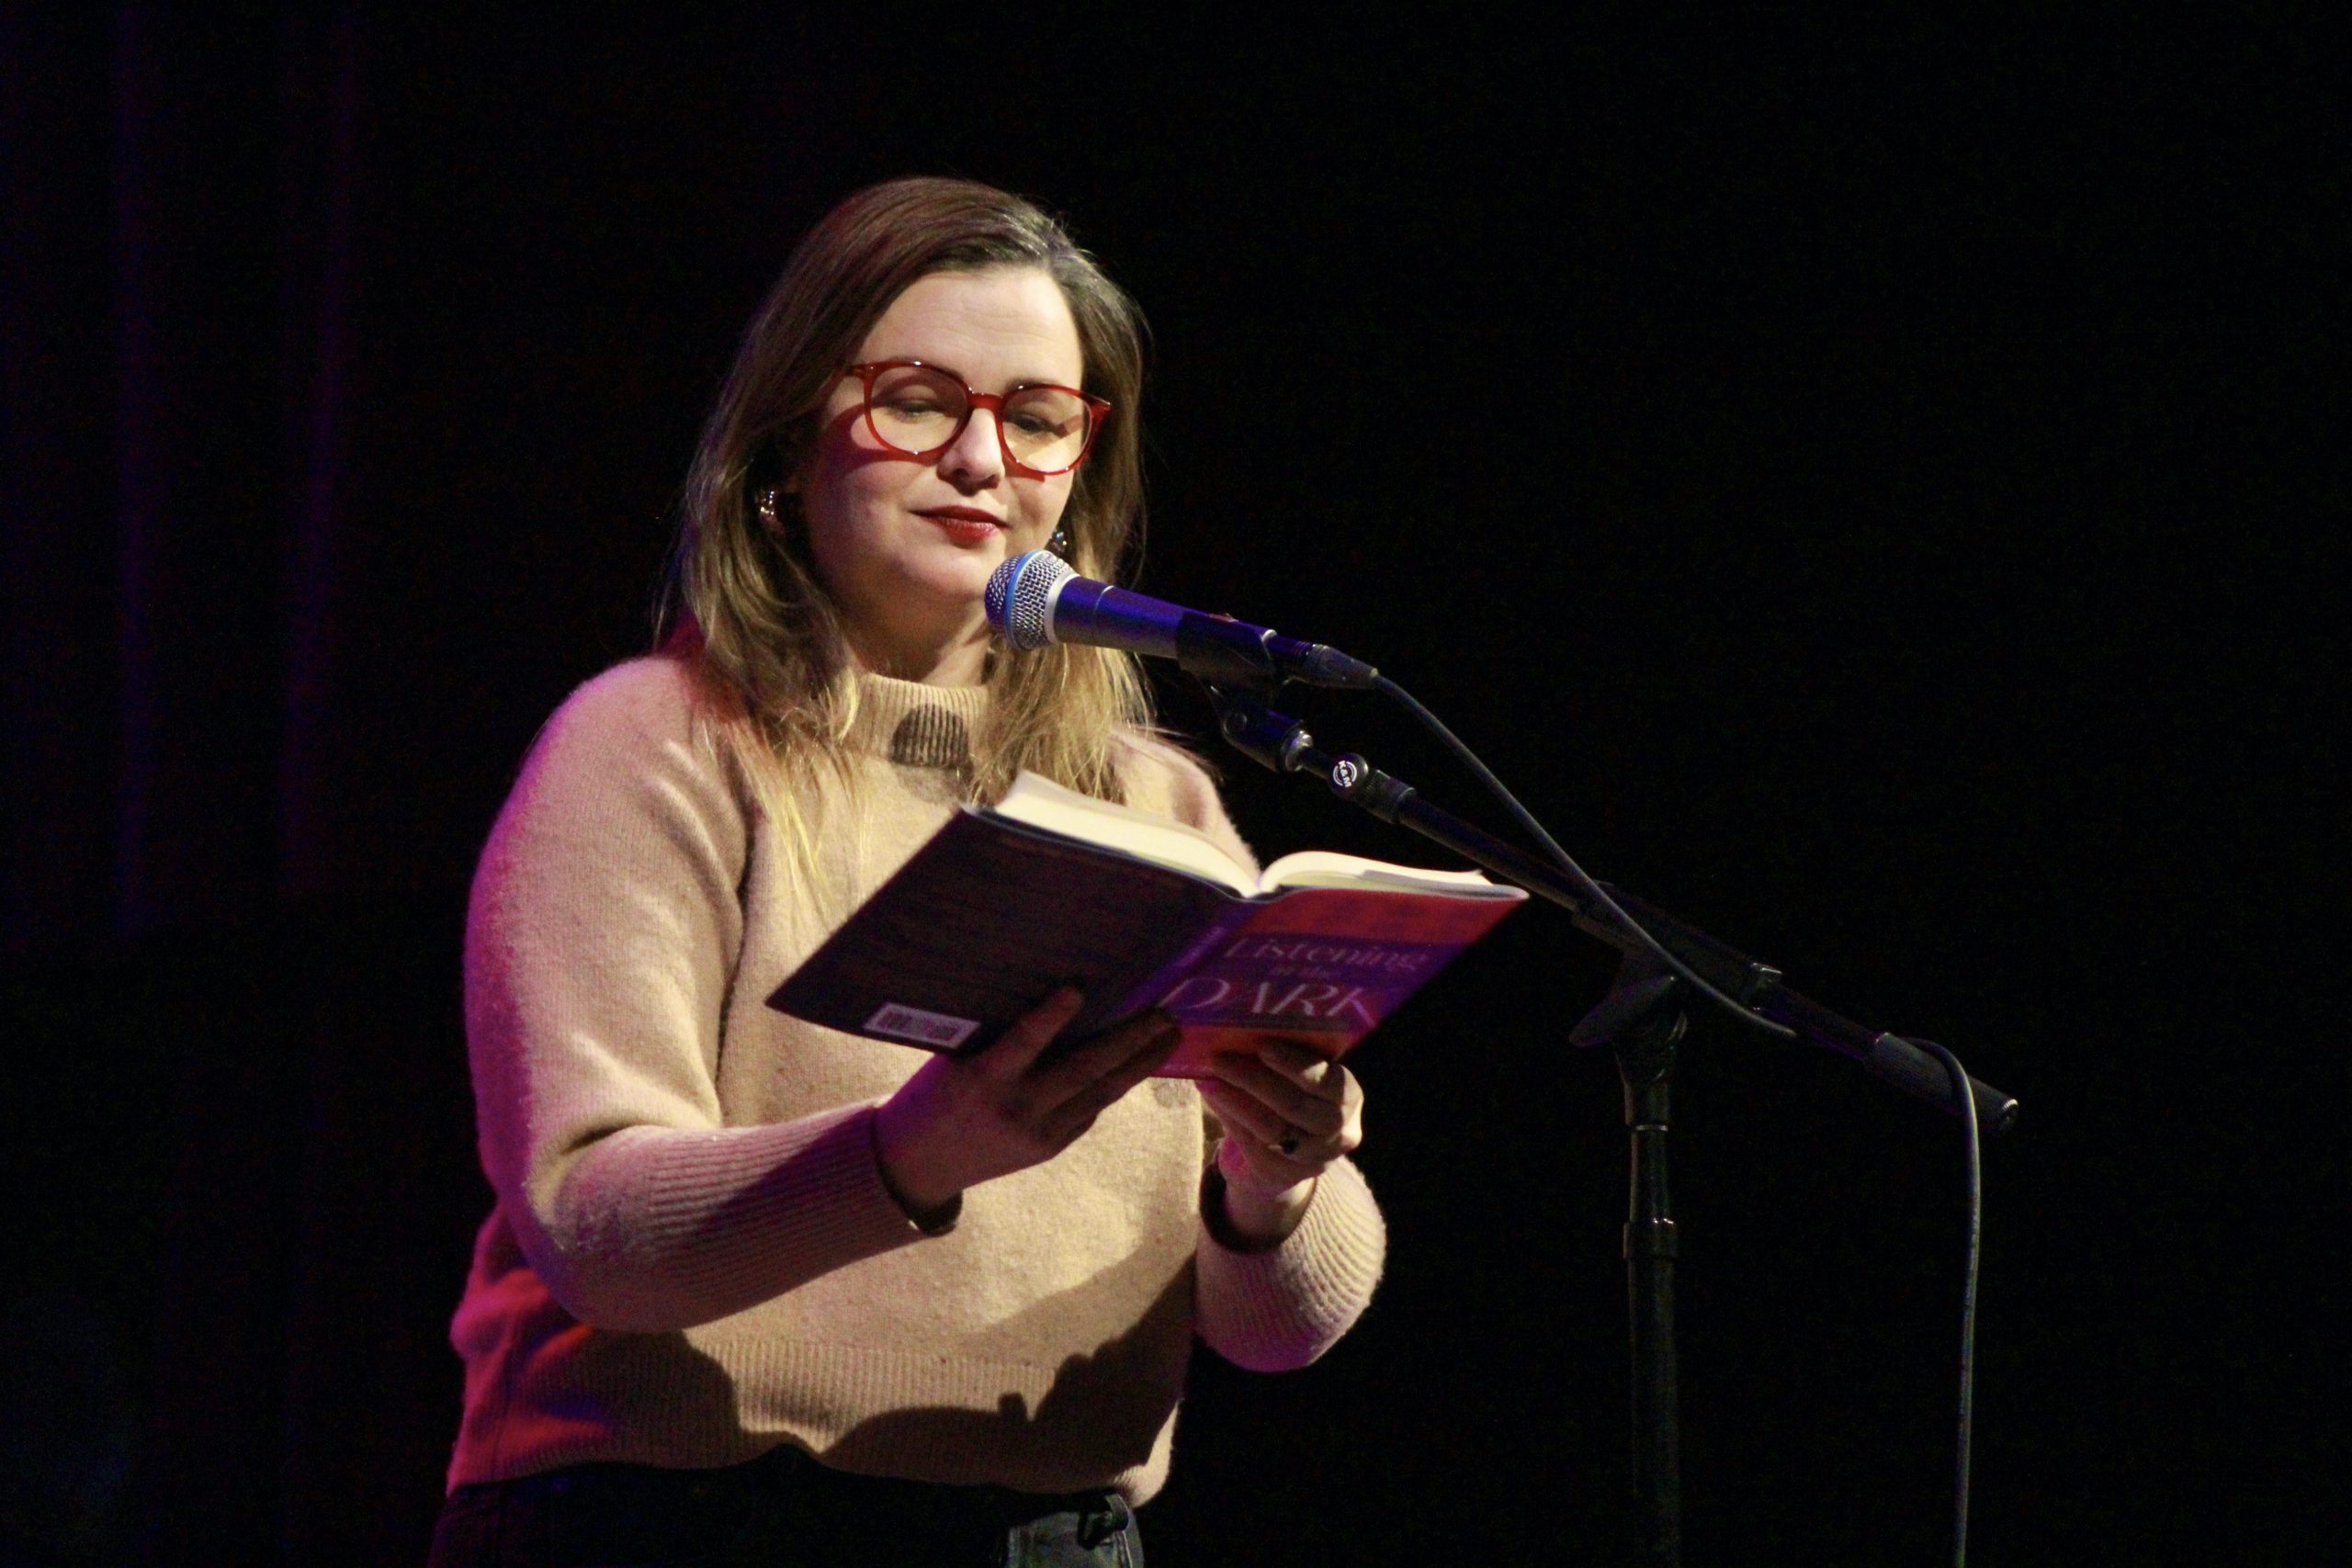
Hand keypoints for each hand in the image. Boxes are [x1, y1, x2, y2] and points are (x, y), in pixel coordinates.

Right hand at [874, 988, 1180, 1216]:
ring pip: (1099, 1094)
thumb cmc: (934, 1094)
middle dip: (1127, 1041)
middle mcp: (1016, 1109)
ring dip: (1138, 1064)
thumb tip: (1049, 992)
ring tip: (1169, 1035)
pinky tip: (1140, 1062)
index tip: (1077, 988)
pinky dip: (1114, 1085)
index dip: (1050, 1017)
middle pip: (1082, 1071)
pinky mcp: (1050, 1148)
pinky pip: (1090, 1111)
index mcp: (983, 1079)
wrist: (918, 1163)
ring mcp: (1038, 1134)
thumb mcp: (956, 1059)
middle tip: (1162, 1013)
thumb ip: (997, 1036)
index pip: (1022, 1043)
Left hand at [1199, 1037, 1364, 1247]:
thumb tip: (1243, 1031)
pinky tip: (1212, 1097)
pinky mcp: (1282, 1174)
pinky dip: (1230, 1118)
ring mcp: (1313, 1158)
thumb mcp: (1297, 1078)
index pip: (1327, 1081)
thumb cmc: (1289, 1097)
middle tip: (1219, 1058)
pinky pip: (1252, 1144)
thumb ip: (1282, 1057)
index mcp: (1348, 1096)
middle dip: (1254, 1078)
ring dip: (1234, 1099)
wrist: (1282, 1156)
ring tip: (1208, 1078)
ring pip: (1271, 1128)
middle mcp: (1340, 1131)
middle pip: (1295, 1105)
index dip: (1296, 1064)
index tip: (1263, 1045)